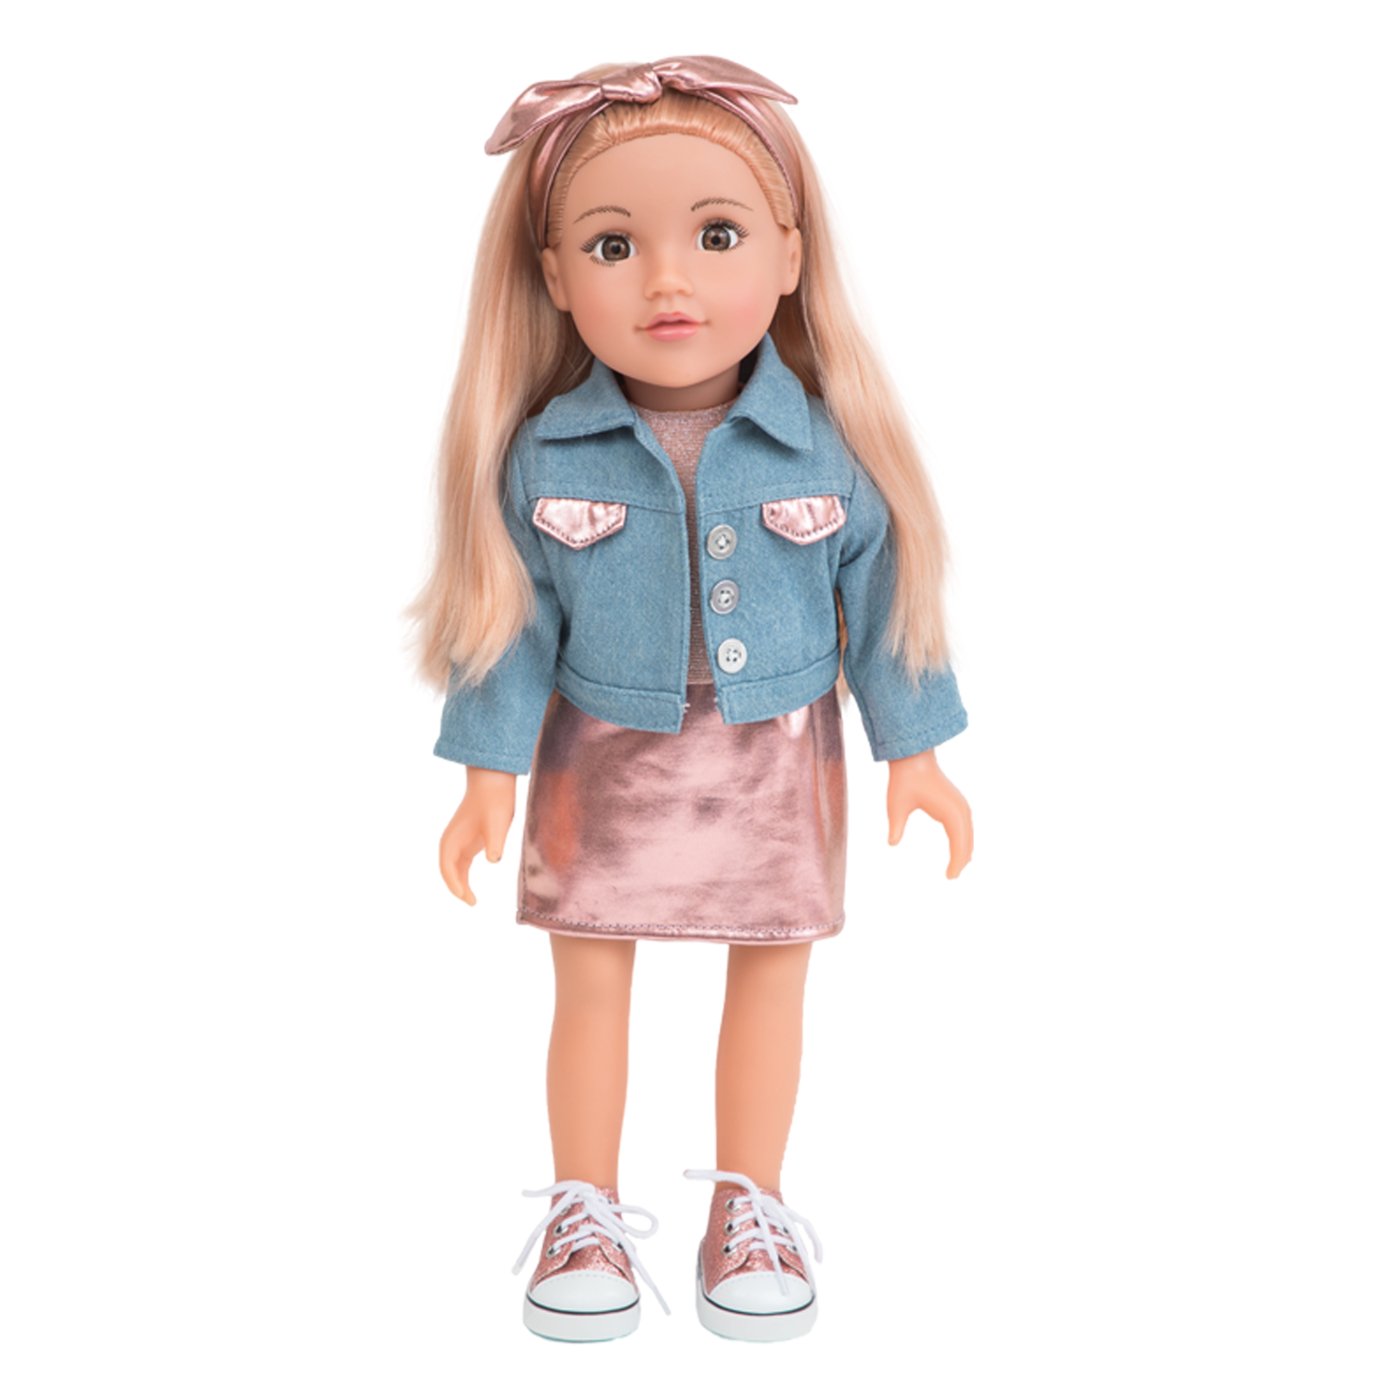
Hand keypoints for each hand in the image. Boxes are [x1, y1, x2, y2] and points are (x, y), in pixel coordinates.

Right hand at [439, 767, 516, 904]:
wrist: (494, 782)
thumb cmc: (494, 802)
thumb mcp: (497, 823)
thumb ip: (495, 842)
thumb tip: (493, 859)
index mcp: (453, 838)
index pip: (447, 867)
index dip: (454, 884)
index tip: (465, 896)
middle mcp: (452, 841)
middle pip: (449, 871)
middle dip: (457, 888)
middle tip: (472, 903)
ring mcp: (460, 841)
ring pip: (455, 868)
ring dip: (460, 884)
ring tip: (472, 900)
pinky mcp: (470, 840)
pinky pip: (462, 863)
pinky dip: (464, 875)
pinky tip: (471, 886)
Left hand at [885, 749, 972, 878]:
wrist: (913, 758)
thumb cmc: (903, 780)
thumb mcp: (896, 805)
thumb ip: (896, 826)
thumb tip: (892, 843)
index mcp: (950, 812)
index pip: (959, 843)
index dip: (956, 862)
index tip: (950, 877)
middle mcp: (960, 809)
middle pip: (967, 841)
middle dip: (962, 860)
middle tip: (952, 877)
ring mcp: (960, 805)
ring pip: (968, 833)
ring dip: (964, 850)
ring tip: (956, 867)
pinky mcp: (956, 802)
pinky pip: (964, 825)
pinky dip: (963, 839)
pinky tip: (958, 846)